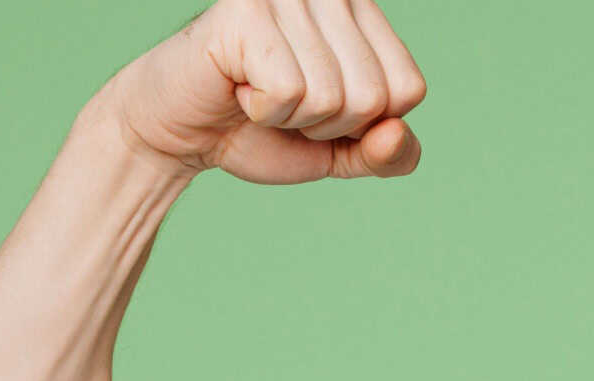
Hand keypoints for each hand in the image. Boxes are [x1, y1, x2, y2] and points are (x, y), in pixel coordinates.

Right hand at [101, 0, 425, 184]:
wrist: (184, 133)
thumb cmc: (265, 129)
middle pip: (373, 97)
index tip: (320, 105)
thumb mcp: (342, 151)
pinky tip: (241, 88)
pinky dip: (264, 111)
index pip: (408, 88)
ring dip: (293, 117)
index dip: (367, 123)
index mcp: (362, 11)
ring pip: (334, 96)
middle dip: (328, 124)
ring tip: (260, 93)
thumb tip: (394, 134)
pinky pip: (290, 92)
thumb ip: (388, 154)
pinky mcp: (248, 11)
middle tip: (284, 102)